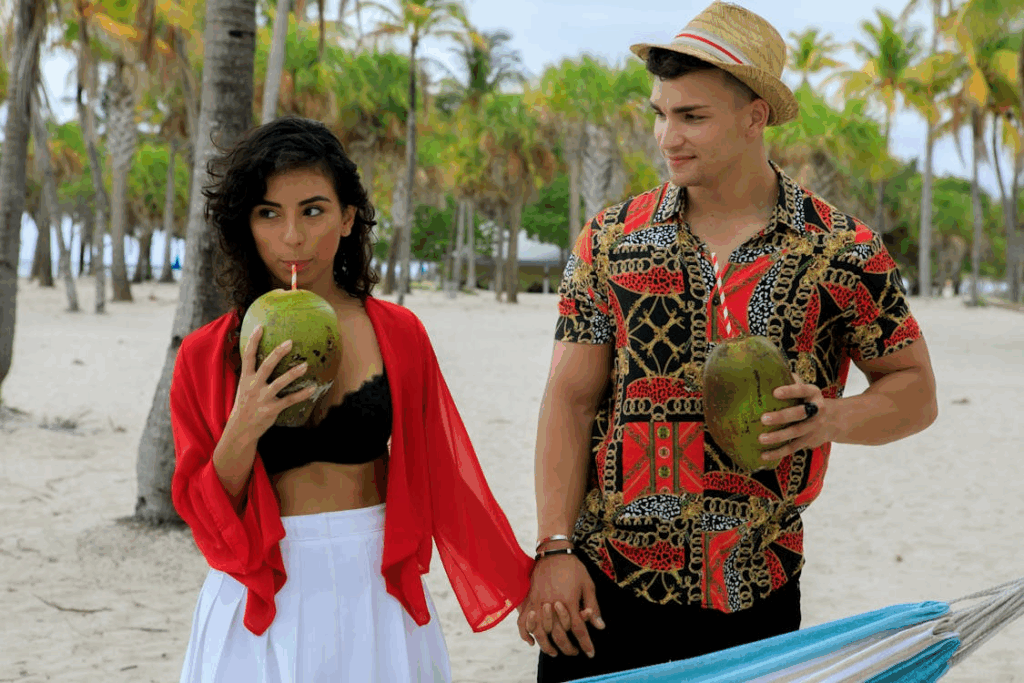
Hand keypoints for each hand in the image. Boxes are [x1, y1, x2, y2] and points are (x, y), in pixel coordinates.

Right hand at [227, 324, 317, 439]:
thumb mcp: (244, 387)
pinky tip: (312, 388)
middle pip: (266, 366)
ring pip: (279, 383)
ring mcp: (263, 398)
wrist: (241, 429)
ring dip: (293, 373)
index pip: (247, 356)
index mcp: (245, 378)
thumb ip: (253, 373)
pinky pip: (289, 400)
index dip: (253, 341)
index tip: (260, 327)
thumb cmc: (245, 405)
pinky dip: (302, 394)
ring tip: (305, 365)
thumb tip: (266, 357)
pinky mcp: (271, 409)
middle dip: (277, 353)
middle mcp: (253, 386)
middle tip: (290, 342)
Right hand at [516, 555, 603, 657]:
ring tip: (554, 652)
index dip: (585, 644)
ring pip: (540, 632)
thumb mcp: (588, 585)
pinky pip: (523, 621)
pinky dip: (525, 634)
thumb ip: (593, 606)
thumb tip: (600, 626)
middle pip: (559, 635)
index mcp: (569, 602)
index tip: (590, 654)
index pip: (579, 630)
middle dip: (568, 648)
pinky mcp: (529, 600)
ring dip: (547, 646)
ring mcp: (538, 603)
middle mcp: (552, 605)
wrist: (554, 552)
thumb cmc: (573, 568)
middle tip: (574, 652)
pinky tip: (531, 642)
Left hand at [757, 372, 836, 463]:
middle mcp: (817, 410)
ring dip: (778, 437)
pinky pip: (792, 447)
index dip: (790, 391)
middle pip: (800, 414)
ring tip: (761, 439)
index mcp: (813, 393)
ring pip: (796, 433)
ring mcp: (814, 427)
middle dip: (782, 417)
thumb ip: (791, 380)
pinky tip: (763, 455)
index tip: (775, 392)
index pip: (803, 390)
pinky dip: (778, 452)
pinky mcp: (809, 441)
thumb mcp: (805, 388)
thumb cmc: (808, 399)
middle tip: (763, 418)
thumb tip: (770, 369)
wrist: (834, 420)